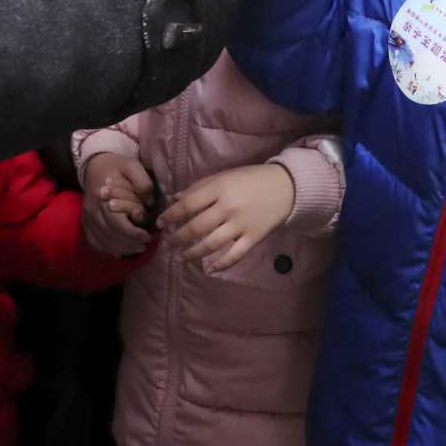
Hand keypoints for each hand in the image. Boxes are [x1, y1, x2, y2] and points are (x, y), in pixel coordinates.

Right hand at [81, 152, 154, 256]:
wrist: (95, 165)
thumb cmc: (116, 167)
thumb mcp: (132, 166)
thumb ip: (142, 182)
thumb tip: (149, 202)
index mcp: (102, 197)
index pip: (117, 223)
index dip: (133, 234)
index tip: (147, 236)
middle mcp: (92, 210)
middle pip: (110, 235)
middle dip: (129, 244)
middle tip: (145, 245)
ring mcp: (87, 218)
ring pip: (103, 241)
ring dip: (121, 248)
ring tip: (137, 248)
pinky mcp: (86, 222)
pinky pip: (94, 241)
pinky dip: (107, 249)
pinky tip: (120, 250)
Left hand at [158, 164, 296, 271]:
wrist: (286, 187)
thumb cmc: (251, 179)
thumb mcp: (224, 176)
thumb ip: (200, 187)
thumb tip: (175, 199)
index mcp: (219, 188)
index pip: (188, 204)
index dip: (170, 215)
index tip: (159, 223)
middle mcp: (228, 207)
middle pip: (196, 228)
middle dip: (177, 238)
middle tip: (167, 244)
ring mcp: (241, 225)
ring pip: (211, 244)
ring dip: (192, 253)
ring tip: (181, 257)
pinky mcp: (253, 238)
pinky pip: (234, 256)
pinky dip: (220, 265)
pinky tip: (208, 269)